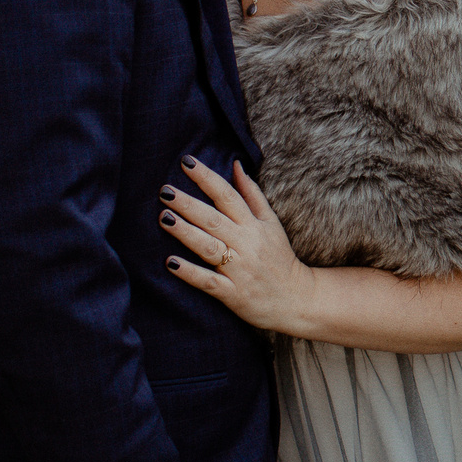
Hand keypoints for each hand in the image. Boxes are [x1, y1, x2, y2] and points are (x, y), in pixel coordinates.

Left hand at [160, 159, 313, 334]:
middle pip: (213, 219)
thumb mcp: (271, 223)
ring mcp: (239, 270)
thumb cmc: (279, 258)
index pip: (227, 195)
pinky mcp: (233, 294)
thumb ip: (252, 195)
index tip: (186, 162)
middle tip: (165, 191)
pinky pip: (208, 282)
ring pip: (209, 247)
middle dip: (188, 204)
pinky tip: (171, 263)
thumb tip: (236, 166)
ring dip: (186, 233)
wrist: (297, 300)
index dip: (206, 178)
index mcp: (254, 225)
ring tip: (164, 218)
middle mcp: (246, 244)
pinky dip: (190, 273)